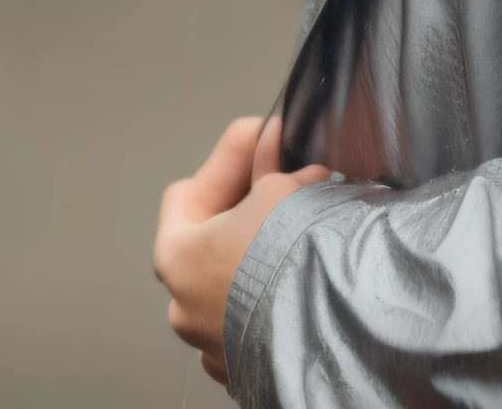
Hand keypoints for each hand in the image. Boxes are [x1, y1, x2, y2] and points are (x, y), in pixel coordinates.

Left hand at [154, 114, 328, 388]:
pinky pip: (253, 317)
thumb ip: (267, 163)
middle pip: (209, 239)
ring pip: (233, 280)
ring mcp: (212, 342)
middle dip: (246, 206)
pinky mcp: (244, 365)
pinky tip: (299, 273)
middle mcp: (183, 306)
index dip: (225, 163)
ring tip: (297, 225)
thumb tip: (271, 136)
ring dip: (259, 251)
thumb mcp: (278, 189)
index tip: (259, 140)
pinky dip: (271, 293)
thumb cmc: (287, 256)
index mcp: (175, 257)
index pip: (186, 194)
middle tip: (282, 178)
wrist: (326, 327)